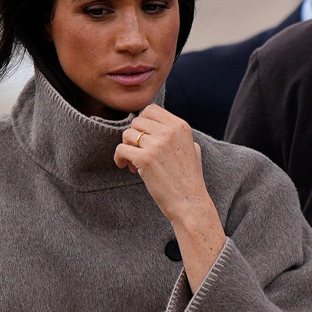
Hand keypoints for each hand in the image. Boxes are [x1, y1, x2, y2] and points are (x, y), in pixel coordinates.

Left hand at [114, 105, 208, 220]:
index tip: (142, 137)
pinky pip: (121, 149)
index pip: (151, 110)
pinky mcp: (145, 159)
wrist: (190, 202)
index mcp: (180, 126)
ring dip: (127, 148)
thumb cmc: (189, 179)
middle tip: (137, 152)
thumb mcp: (192, 148)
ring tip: (133, 162)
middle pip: (137, 122)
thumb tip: (159, 123)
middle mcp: (169, 132)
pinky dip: (119, 158)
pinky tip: (125, 166)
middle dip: (134, 136)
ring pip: (127, 134)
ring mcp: (157, 145)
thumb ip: (178, 134)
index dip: (142, 123)